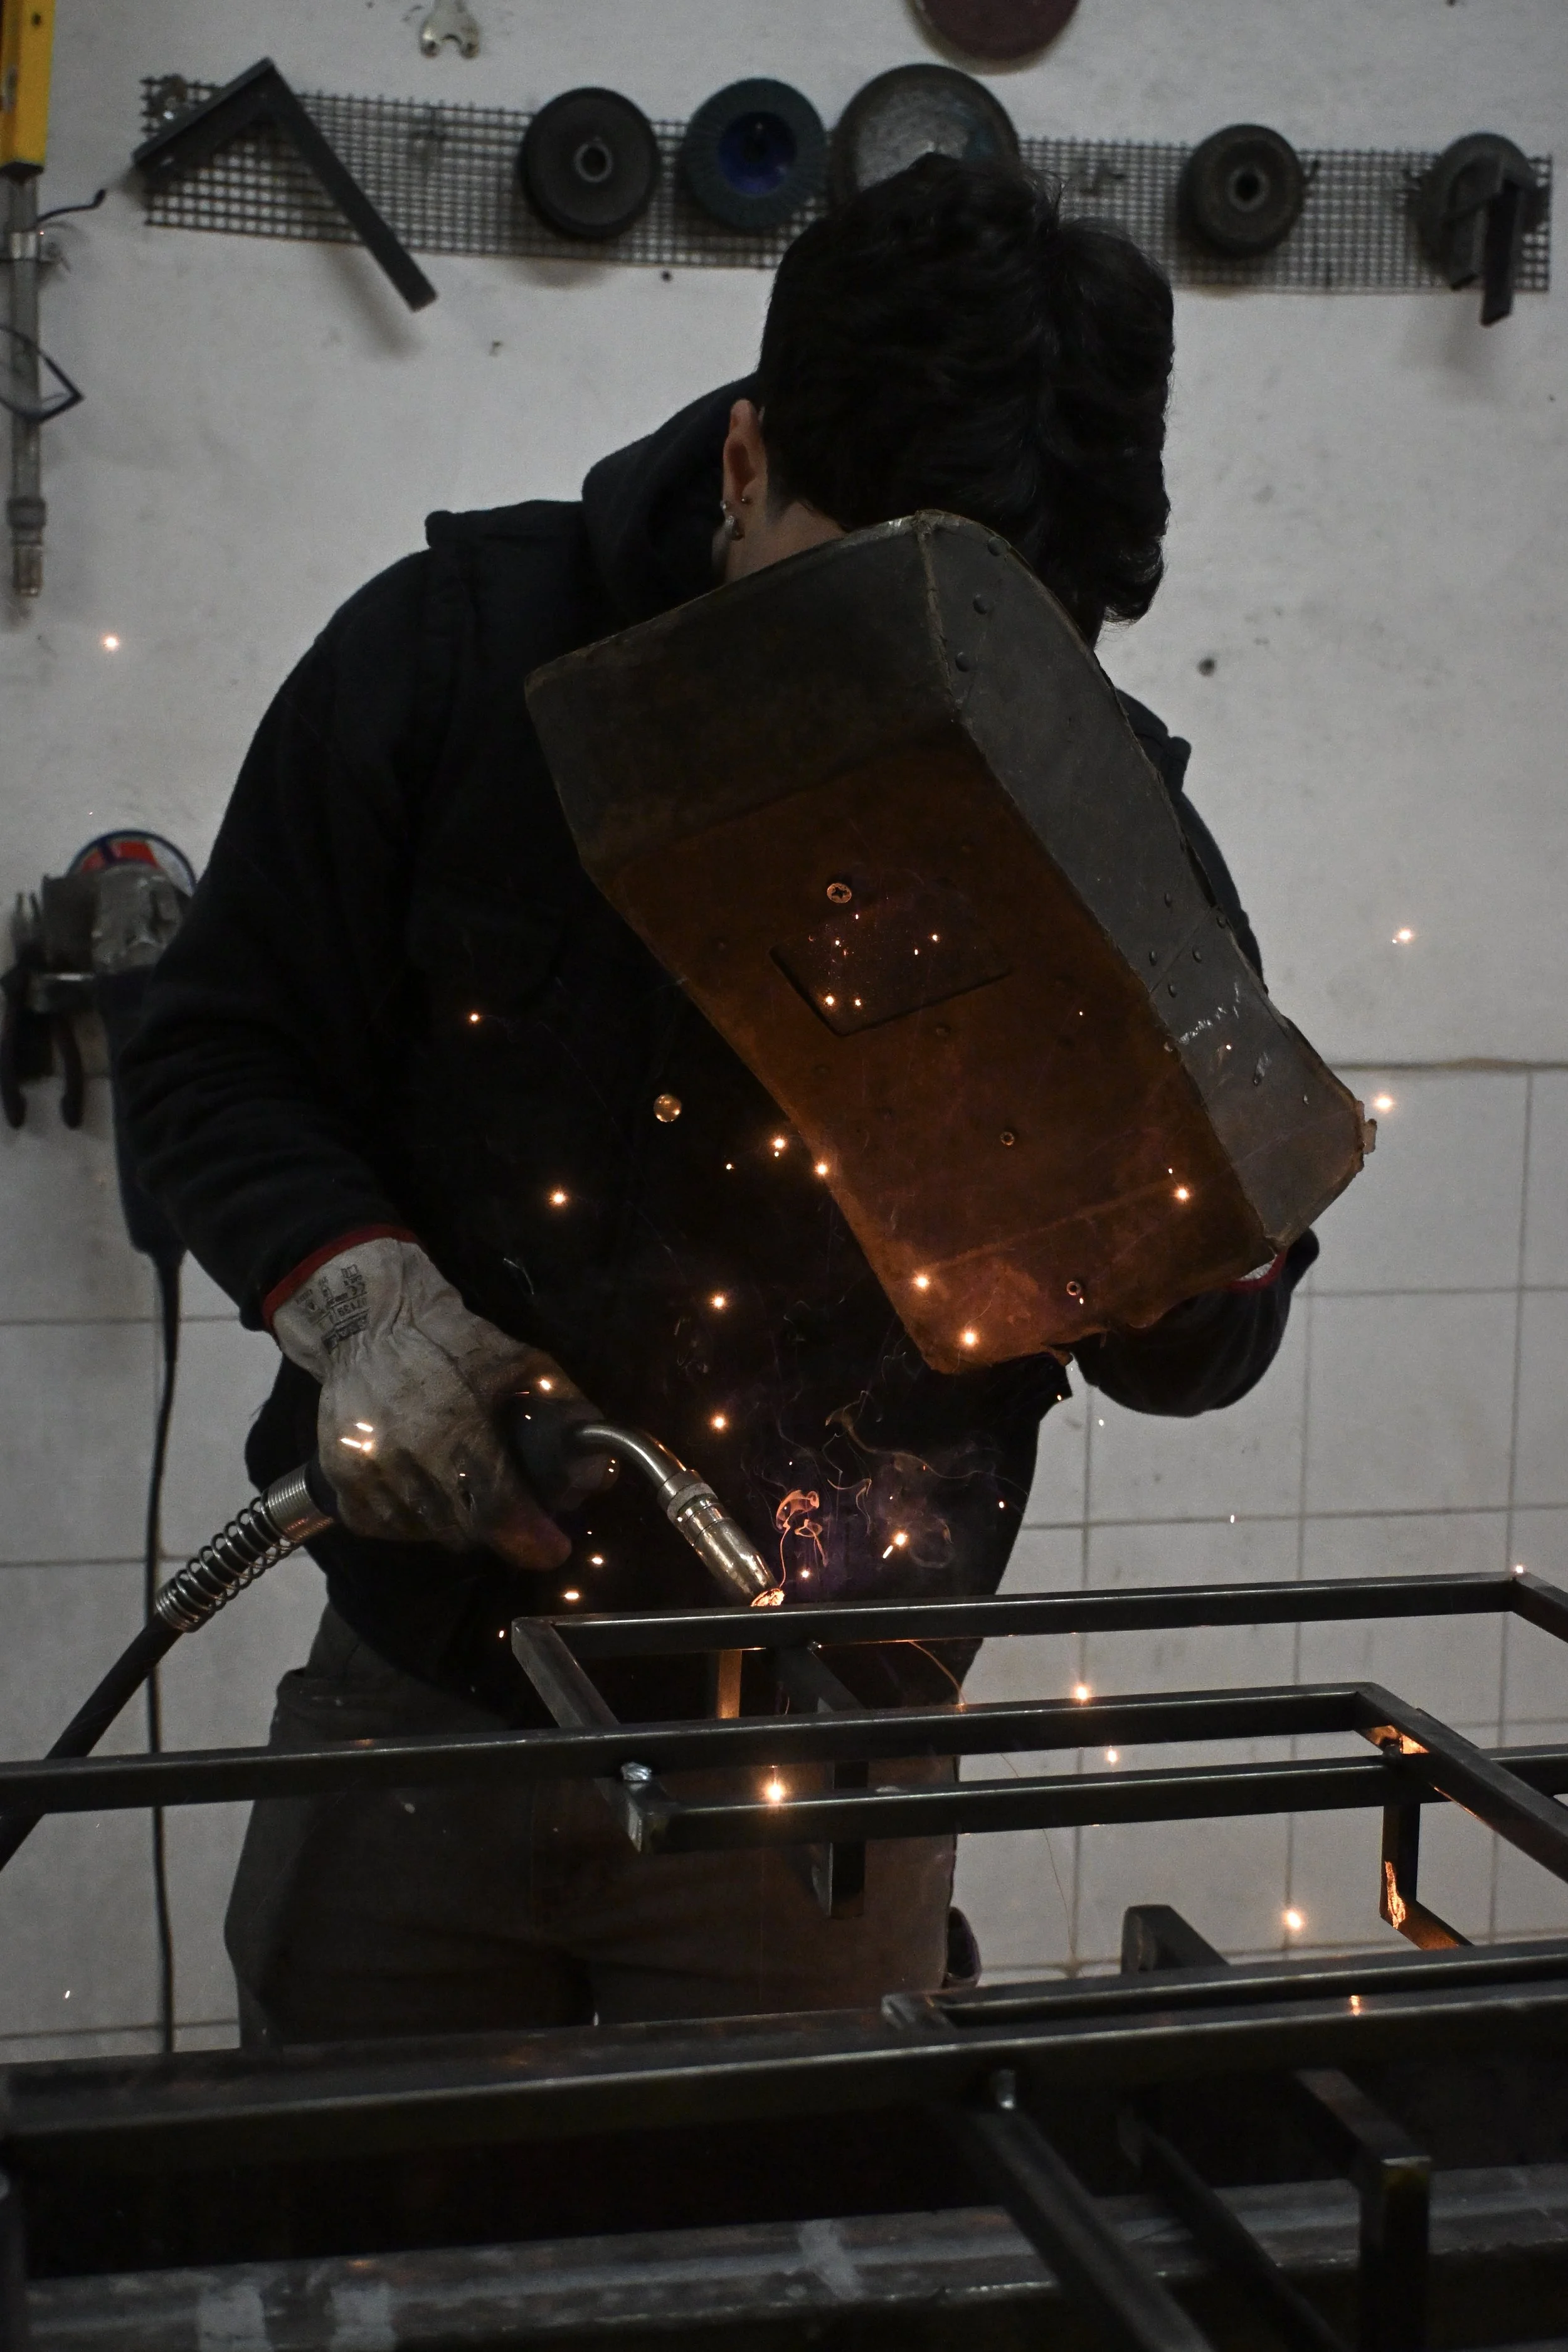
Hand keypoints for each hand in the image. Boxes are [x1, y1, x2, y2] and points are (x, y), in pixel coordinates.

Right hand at [270, 1234, 597, 1566]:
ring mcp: (368, 1474)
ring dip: (451, 1519)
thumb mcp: (521, 1363)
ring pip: (425, 1531)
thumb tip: (601, 1468)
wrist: (370, 1323)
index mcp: (458, 1430)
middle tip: (505, 1502)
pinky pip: (384, 1524)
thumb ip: (565, 1413)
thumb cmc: (452, 1342)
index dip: (529, 1539)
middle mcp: (408, 1460)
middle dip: (495, 1524)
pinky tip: (421, 1485)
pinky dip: (410, 1517)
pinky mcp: (340, 1479)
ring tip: (458, 1483)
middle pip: (465, 1530)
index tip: (552, 1548)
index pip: (497, 1512)